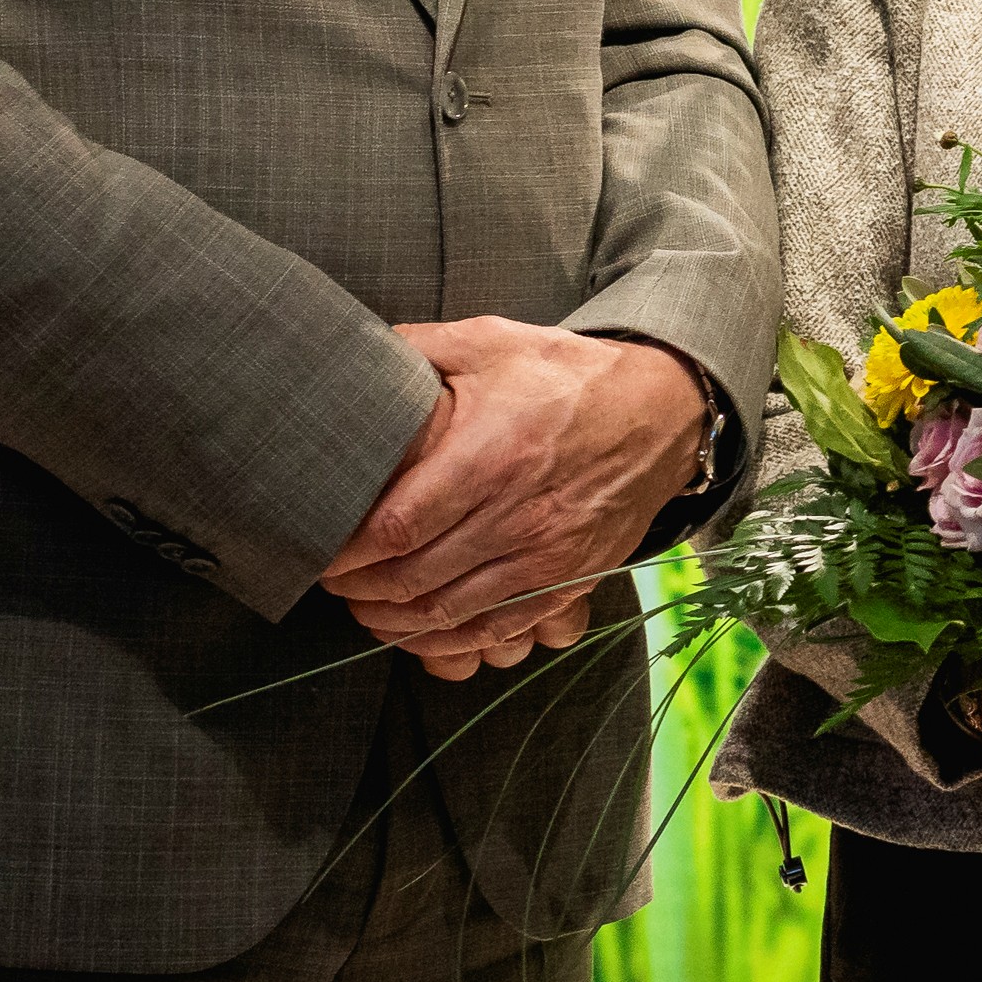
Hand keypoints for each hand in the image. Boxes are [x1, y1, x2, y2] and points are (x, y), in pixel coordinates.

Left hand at [320, 322, 709, 679]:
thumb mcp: (492, 341)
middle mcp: (519, 516)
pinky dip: (447, 641)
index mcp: (492, 456)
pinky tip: (415, 629)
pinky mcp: (568, 581)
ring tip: (362, 605)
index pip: (397, 527)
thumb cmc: (570, 377)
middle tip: (331, 578)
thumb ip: (416, 347)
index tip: (318, 550)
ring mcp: (547, 557)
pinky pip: (496, 630)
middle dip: (358, 589)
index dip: (346, 553)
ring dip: (392, 620)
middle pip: (412, 579)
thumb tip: (352, 352)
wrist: (663, 412)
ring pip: (447, 613)